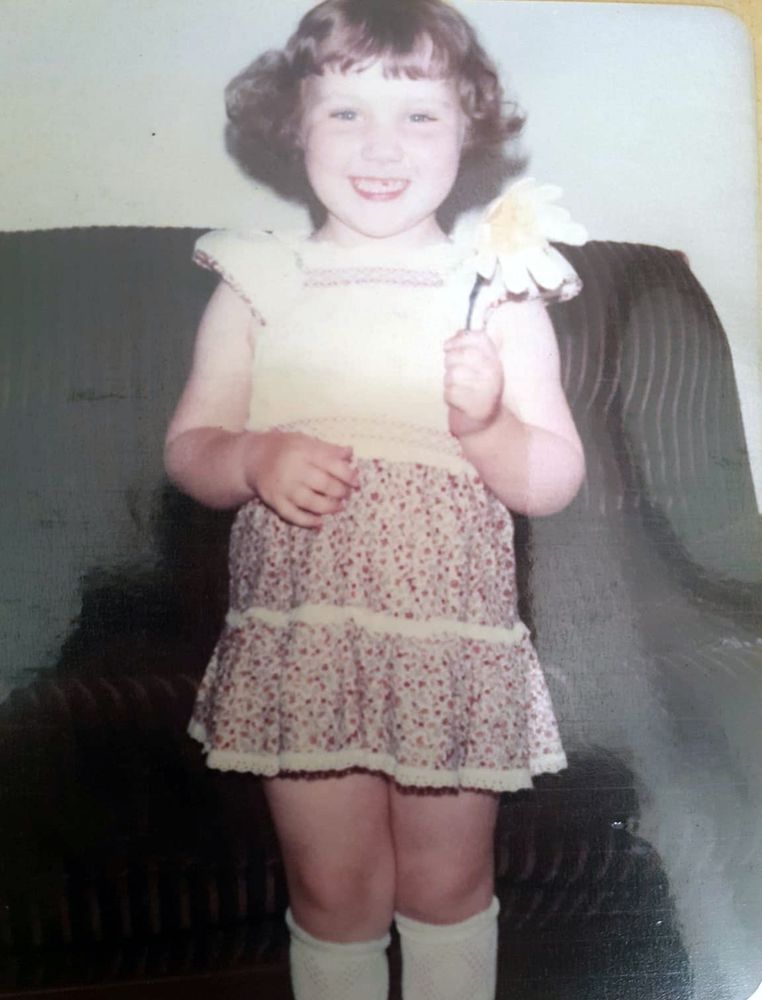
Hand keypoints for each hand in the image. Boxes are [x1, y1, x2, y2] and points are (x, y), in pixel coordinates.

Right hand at [243, 430, 359, 528]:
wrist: (253, 459)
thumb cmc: (285, 448)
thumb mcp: (305, 441)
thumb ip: (328, 448)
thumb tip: (350, 453)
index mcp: (303, 451)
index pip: (331, 464)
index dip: (348, 475)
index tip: (356, 481)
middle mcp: (293, 469)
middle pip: (324, 484)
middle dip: (340, 492)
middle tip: (347, 494)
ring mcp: (283, 487)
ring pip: (311, 502)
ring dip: (329, 507)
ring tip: (338, 507)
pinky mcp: (275, 501)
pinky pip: (293, 515)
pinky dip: (308, 521)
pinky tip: (319, 522)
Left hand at [443, 329, 503, 437]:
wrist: (485, 425)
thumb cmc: (476, 391)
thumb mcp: (479, 368)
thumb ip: (470, 349)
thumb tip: (456, 334)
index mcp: (495, 360)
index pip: (479, 337)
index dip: (459, 339)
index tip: (448, 345)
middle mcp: (494, 373)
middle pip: (462, 355)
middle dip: (450, 361)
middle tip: (452, 371)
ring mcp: (486, 390)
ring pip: (452, 375)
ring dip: (449, 382)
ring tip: (457, 388)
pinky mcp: (475, 406)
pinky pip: (450, 393)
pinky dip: (449, 397)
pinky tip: (457, 401)